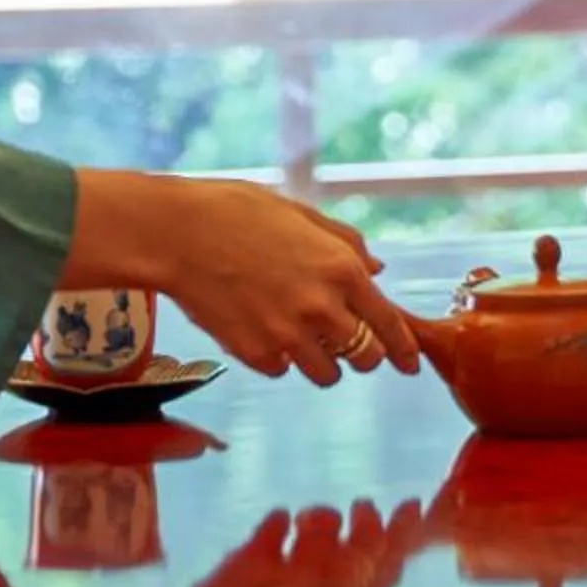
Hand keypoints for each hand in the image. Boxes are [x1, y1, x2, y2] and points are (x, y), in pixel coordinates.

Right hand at [69, 170, 419, 385]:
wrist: (176, 232)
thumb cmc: (238, 212)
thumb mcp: (302, 214)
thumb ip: (346, 244)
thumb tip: (377, 269)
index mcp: (341, 268)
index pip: (389, 323)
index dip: (404, 349)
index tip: (410, 364)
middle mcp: (322, 307)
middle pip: (365, 358)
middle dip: (362, 355)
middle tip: (347, 344)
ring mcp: (287, 334)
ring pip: (326, 374)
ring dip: (321, 362)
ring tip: (300, 336)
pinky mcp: (254, 353)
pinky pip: (282, 371)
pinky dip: (280, 360)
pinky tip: (264, 333)